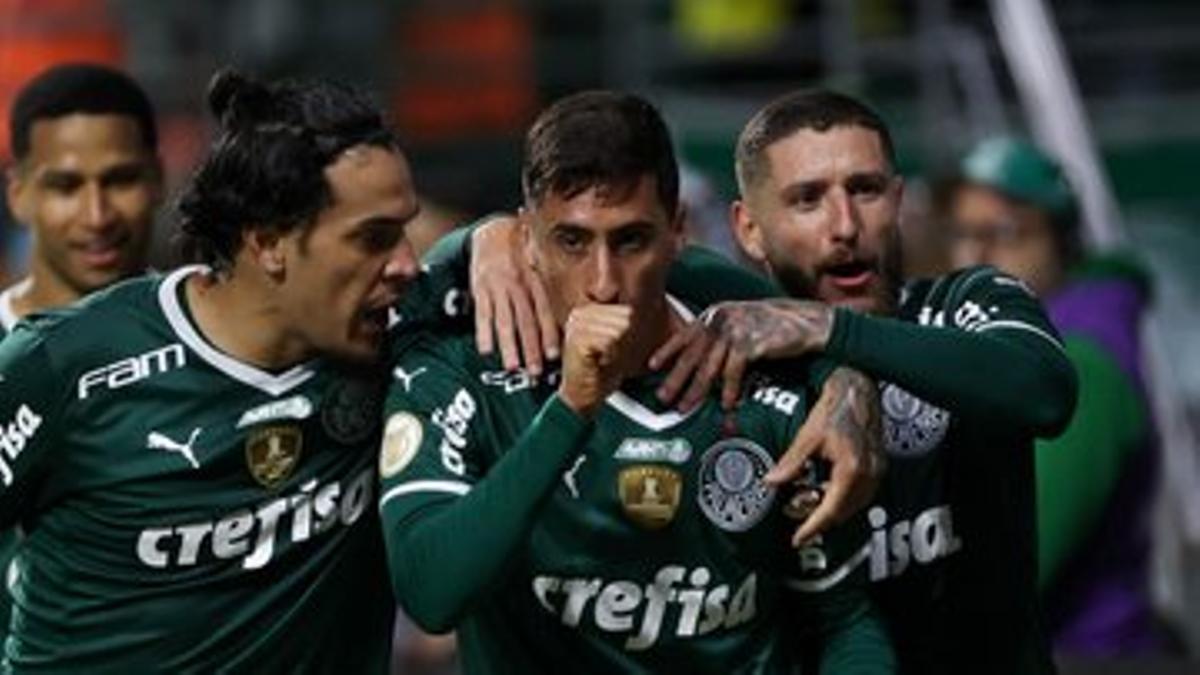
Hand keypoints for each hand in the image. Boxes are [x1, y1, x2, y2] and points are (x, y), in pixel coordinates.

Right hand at [471, 214, 559, 374]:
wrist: (492, 232)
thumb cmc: (522, 254)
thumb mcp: (541, 265)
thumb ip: (551, 290)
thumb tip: (576, 313)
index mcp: (537, 282)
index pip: (544, 313)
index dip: (549, 335)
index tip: (554, 356)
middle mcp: (519, 286)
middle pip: (525, 322)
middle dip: (531, 349)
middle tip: (535, 372)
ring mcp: (498, 288)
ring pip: (504, 322)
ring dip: (509, 346)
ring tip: (512, 367)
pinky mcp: (480, 289)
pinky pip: (482, 314)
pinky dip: (483, 333)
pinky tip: (486, 350)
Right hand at [558, 304, 633, 417]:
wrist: (583, 395)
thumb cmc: (601, 371)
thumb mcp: (617, 341)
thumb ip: (625, 323)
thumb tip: (639, 310)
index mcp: (587, 310)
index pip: (626, 310)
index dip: (628, 333)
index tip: (613, 348)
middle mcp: (580, 314)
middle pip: (624, 317)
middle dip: (624, 341)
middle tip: (608, 356)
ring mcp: (577, 326)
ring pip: (619, 329)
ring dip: (618, 350)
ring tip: (603, 359)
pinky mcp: (577, 341)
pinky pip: (610, 341)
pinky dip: (611, 356)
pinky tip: (599, 363)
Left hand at [649, 299, 833, 411]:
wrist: (806, 322)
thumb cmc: (773, 327)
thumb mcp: (741, 323)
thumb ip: (721, 335)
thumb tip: (701, 360)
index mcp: (716, 313)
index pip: (685, 334)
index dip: (667, 351)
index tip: (651, 366)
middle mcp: (721, 318)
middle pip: (692, 354)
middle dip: (675, 378)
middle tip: (662, 398)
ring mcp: (736, 329)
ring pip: (708, 366)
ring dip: (696, 390)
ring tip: (685, 407)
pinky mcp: (751, 343)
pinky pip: (733, 372)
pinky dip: (728, 390)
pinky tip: (725, 405)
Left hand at [765, 367, 884, 546]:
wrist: (858, 389)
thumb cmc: (835, 407)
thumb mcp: (807, 436)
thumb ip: (791, 463)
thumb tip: (771, 482)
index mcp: (851, 468)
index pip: (830, 510)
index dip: (812, 527)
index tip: (798, 538)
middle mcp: (869, 474)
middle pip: (843, 512)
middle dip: (818, 518)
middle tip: (794, 514)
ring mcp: (877, 471)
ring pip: (853, 506)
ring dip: (830, 508)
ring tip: (806, 497)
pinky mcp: (879, 466)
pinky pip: (860, 494)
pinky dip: (840, 497)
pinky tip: (823, 487)